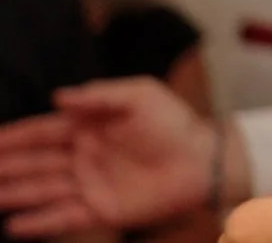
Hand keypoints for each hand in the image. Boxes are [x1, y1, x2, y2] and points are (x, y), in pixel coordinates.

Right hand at [0, 77, 214, 235]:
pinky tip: (13, 226)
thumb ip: (99, 96)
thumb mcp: (140, 96)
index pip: (42, 132)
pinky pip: (63, 218)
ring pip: (42, 191)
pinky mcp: (100, 210)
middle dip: (6, 166)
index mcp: (88, 128)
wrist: (202, 159)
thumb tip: (57, 96)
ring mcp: (89, 185)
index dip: (14, 137)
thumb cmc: (174, 123)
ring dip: (15, 194)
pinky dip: (38, 223)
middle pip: (34, 163)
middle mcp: (82, 157)